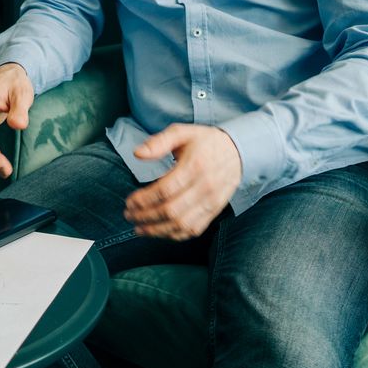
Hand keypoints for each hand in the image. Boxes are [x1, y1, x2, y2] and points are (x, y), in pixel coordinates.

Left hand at [124, 124, 242, 240]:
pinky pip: (193, 230)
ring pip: (181, 224)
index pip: (165, 190)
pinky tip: (158, 231)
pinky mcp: (214, 211)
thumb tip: (137, 154)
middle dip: (145, 216)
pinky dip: (173, 234)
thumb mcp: (182, 133)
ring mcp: (211, 202)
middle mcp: (205, 187)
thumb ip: (159, 142)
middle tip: (129, 215)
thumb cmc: (205, 142)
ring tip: (139, 228)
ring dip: (156, 230)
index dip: (144, 199)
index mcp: (195, 166)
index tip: (129, 201)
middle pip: (171, 210)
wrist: (238, 151)